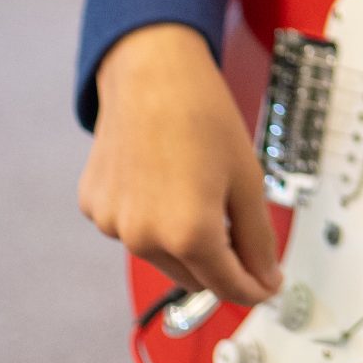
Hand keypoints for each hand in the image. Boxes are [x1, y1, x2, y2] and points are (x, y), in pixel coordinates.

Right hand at [81, 24, 281, 305]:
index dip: (254, 289)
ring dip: (184, 243)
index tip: (268, 285)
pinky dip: (152, 219)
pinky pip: (132, 229)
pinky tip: (163, 180)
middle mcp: (145, 238)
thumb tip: (265, 280)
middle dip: (221, 265)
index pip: (227, 286)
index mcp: (189, 234)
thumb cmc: (203, 117)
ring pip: (161, 256)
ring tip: (197, 191)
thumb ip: (258, 239)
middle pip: (194, 278)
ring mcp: (113, 225)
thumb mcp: (248, 179)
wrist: (151, 73)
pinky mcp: (94, 207)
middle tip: (241, 233)